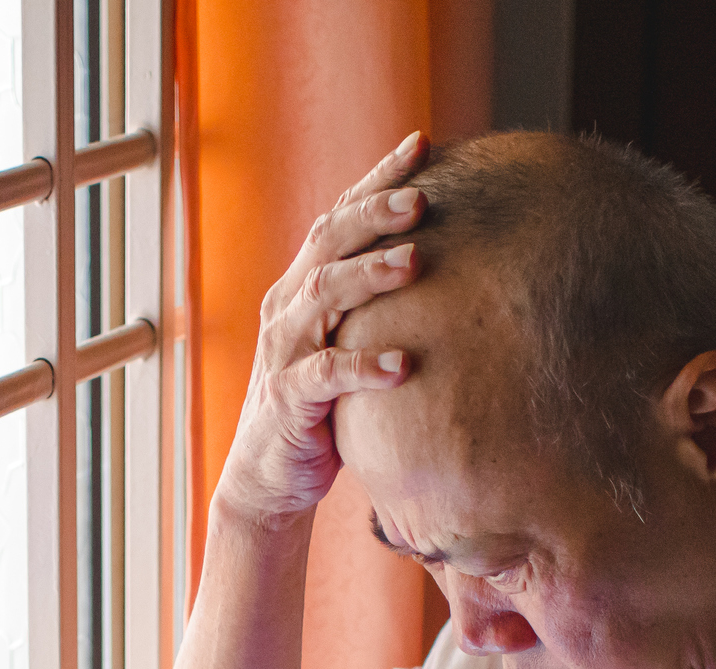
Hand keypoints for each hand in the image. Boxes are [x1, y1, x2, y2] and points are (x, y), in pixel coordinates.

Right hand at [214, 132, 428, 525]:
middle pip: (327, 244)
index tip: (423, 143)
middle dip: (374, 215)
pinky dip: (362, 366)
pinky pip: (325, 376)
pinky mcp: (287, 401)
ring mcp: (282, 353)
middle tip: (422, 198)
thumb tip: (447, 257)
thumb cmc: (321, 407)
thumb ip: (374, 304)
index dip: (377, 178)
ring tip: (414, 260)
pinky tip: (401, 364)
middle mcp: (286, 309)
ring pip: (321, 298)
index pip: (339, 218)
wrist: (269, 477)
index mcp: (301, 288)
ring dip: (368, 275)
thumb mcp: (346, 343)